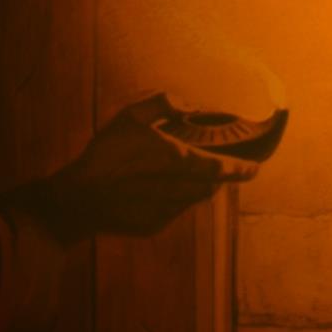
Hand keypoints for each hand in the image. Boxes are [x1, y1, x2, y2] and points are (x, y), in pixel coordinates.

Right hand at [36, 94, 255, 241]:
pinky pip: (174, 212)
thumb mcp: (129, 118)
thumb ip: (162, 104)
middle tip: (224, 169)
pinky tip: (156, 191)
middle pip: (211, 186)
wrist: (76, 200)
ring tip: (183, 176)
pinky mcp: (154, 226)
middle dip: (219, 178)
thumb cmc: (103, 155)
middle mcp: (178, 189)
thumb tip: (188, 105)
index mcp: (177, 161)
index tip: (255, 168)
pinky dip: (173, 201)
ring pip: (193, 199)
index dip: (242, 169)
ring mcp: (167, 211)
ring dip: (196, 188)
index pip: (222, 168)